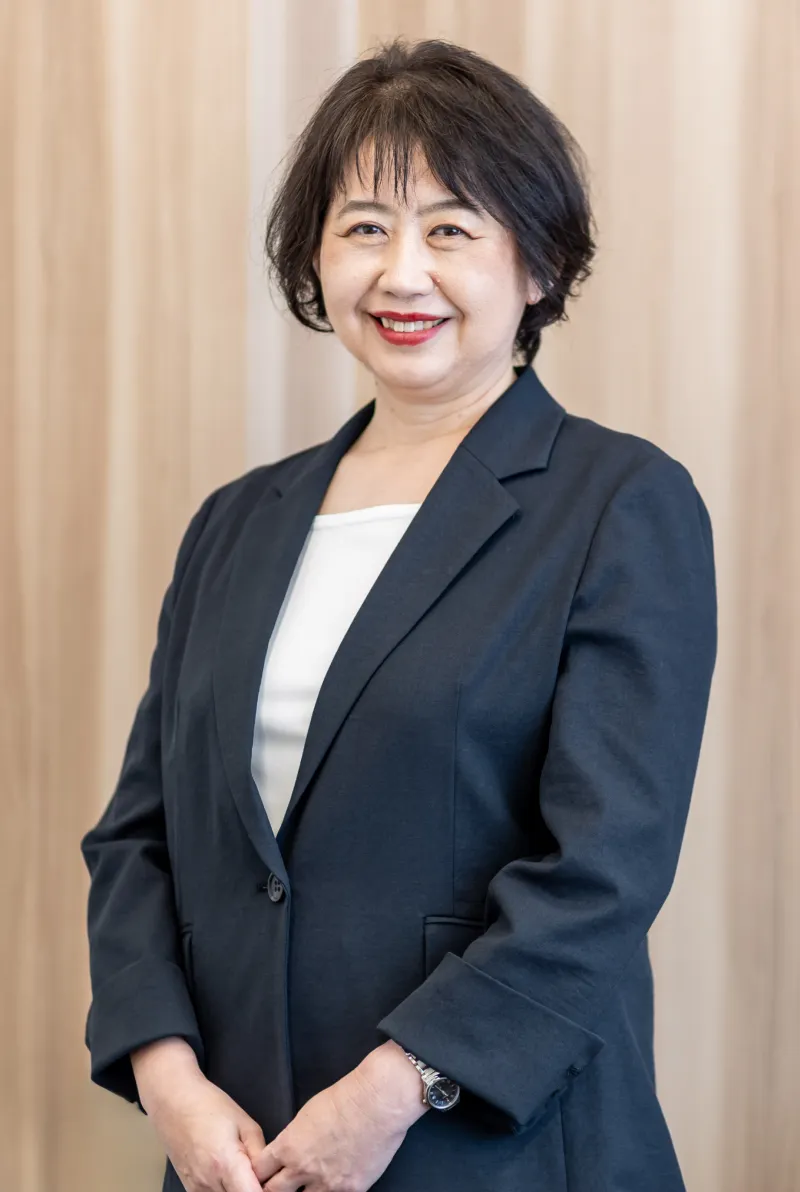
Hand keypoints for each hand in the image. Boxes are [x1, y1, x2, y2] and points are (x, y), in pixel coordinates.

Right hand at [131, 1038, 263, 1191]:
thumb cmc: (209, 1106)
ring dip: (236, 1189)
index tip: (271, 1182)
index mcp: (226, 1164)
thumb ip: (260, 1154)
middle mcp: (209, 1182)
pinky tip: (226, 1174)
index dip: (266, 1191)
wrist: (173, 1101)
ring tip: (241, 1170)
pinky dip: (223, 1189)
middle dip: (251, 1188)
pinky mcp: (189, 1188)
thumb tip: (269, 1175)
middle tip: (256, 1173)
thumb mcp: (245, 1124)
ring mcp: (196, 1188)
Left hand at [253, 1041, 427, 1190]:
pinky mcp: (350, 1190)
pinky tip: (332, 1186)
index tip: (263, 1175)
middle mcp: (303, 1168)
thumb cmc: (345, 1098)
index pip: (259, 1171)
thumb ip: (295, 1137)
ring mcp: (327, 1183)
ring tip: (306, 1186)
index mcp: (289, 1145)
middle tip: (278, 1187)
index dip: (259, 1174)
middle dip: (273, 1190)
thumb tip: (291, 1150)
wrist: (378, 1101)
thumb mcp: (307, 1113)